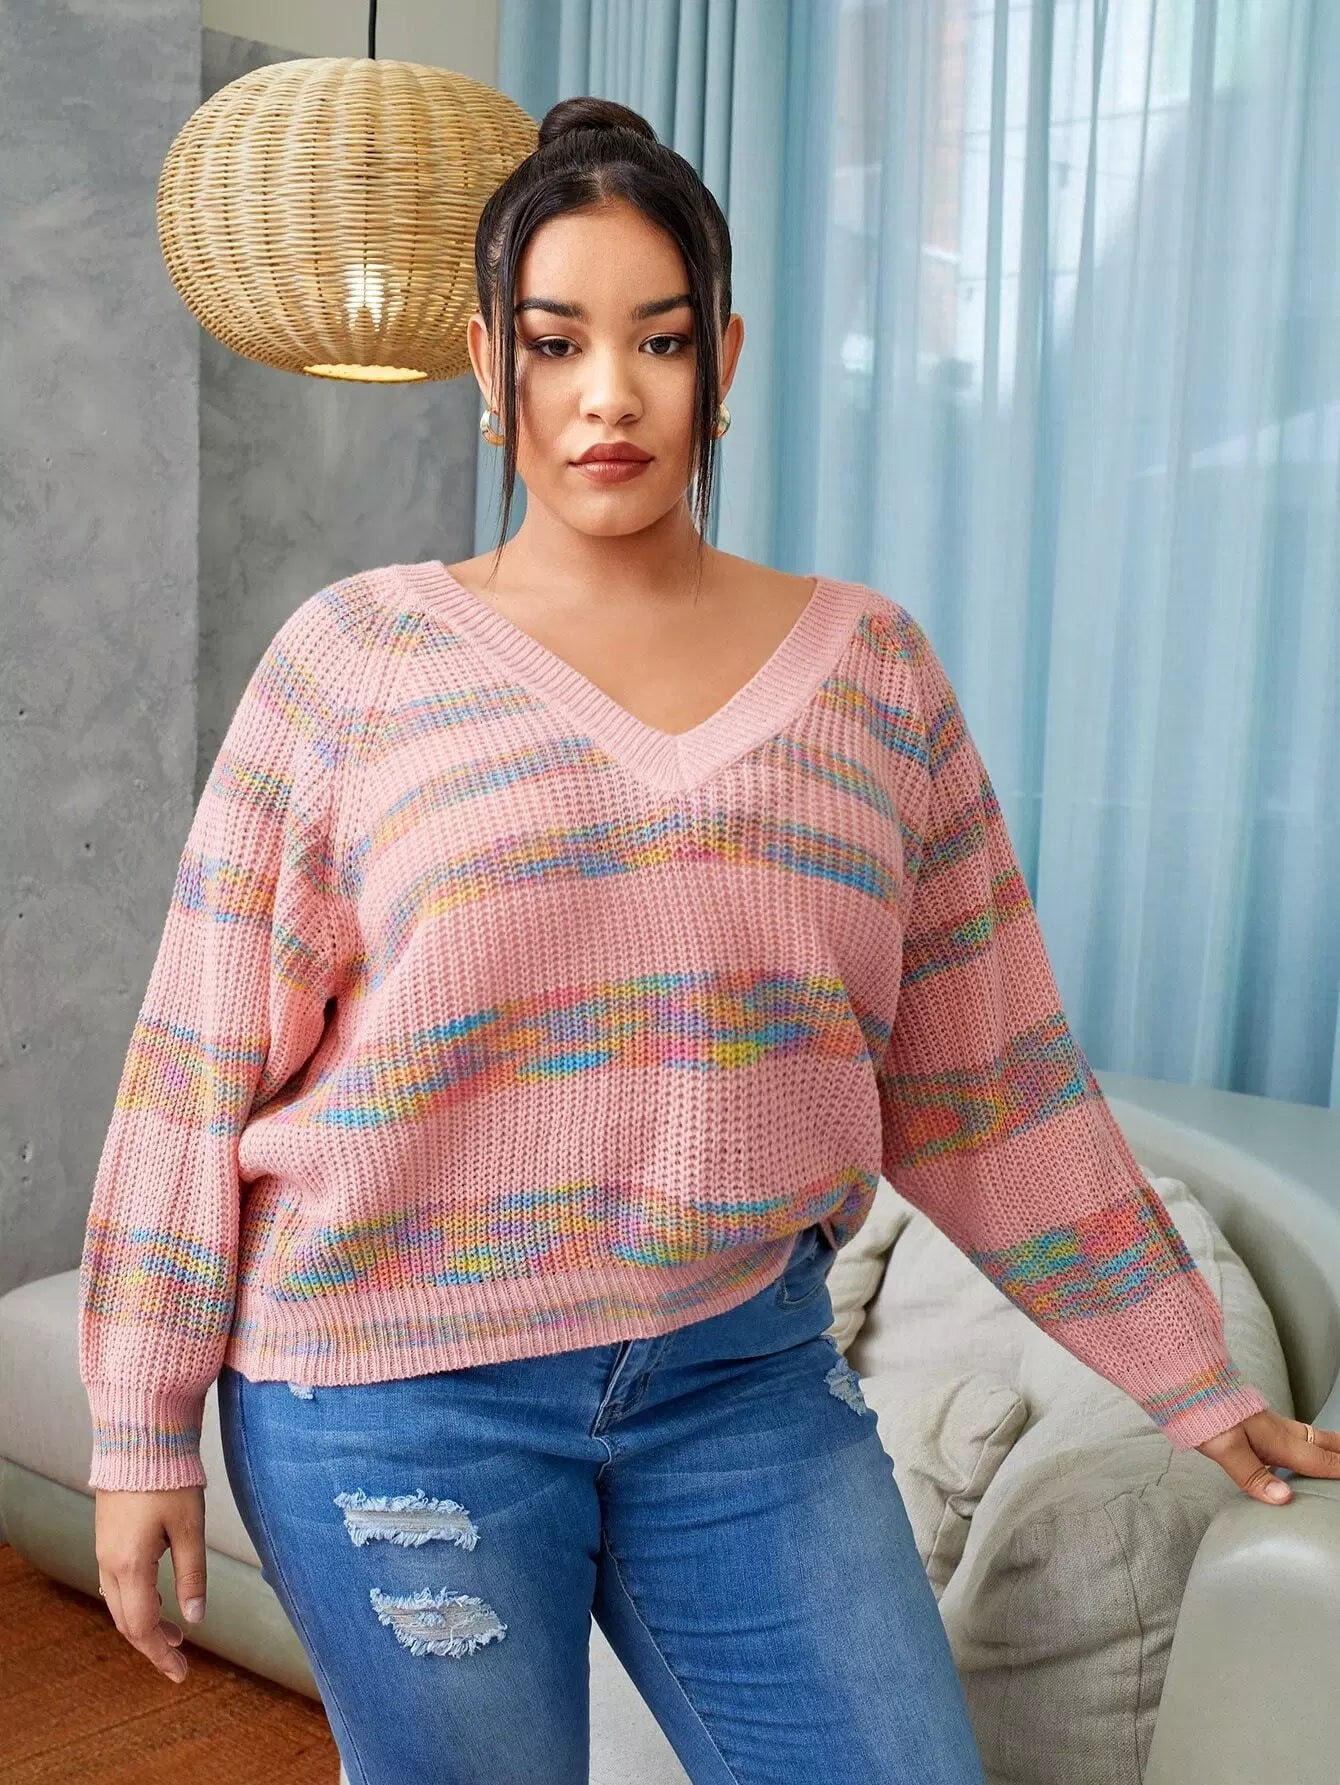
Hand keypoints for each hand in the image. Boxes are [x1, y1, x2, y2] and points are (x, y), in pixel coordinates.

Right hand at [94, 1485, 207, 1683]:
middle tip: (179, 1659)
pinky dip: (135, 1601)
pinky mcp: (107, 1537)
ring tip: (174, 1632)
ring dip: (144, 1622)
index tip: (181, 1673)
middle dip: (152, 1644)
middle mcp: (109, 1563)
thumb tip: (196, 1619)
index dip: (161, 1654)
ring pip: (119, 1603)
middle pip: (126, 1621)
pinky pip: (115, 1583)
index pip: (142, 1626)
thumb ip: (192, 1576)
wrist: (139, 1437)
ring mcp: (104, 1550)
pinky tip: (156, 1598)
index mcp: (130, 1566)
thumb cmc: (168, 1478)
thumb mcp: (190, 1528)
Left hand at [1196, 1408, 1339, 1504]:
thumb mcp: (1226, 1448)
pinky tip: (1300, 1447)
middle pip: (1323, 1443)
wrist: (1186, 1381)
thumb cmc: (1204, 1413)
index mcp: (1278, 1440)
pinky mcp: (1258, 1421)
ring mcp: (1270, 1424)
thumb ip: (1253, 1476)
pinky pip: (1295, 1434)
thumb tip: (1283, 1499)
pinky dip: (1311, 1442)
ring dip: (1330, 1446)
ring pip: (1310, 1436)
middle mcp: (1280, 1431)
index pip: (1320, 1460)